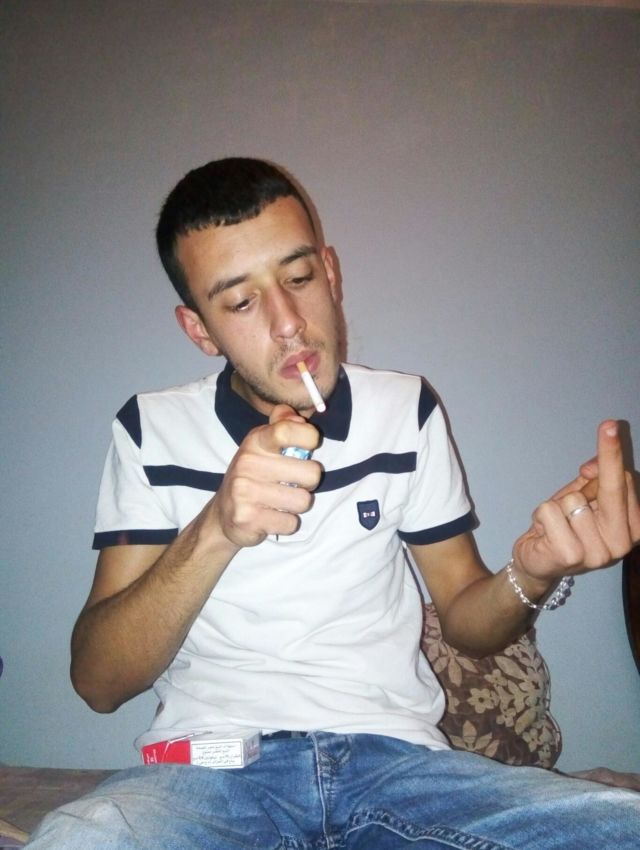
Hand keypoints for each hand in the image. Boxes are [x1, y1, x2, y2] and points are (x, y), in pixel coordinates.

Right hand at [206, 404, 321, 548]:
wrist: (223, 515)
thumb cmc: (253, 476)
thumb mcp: (264, 446)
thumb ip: (283, 426)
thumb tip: (296, 417)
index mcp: (255, 441)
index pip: (287, 430)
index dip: (309, 437)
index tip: (310, 444)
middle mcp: (248, 463)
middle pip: (311, 473)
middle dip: (309, 482)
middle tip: (292, 483)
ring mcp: (245, 492)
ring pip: (303, 501)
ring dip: (297, 505)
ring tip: (282, 500)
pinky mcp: (247, 518)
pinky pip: (291, 522)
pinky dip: (287, 523)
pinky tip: (272, 516)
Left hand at [513, 420, 639, 584]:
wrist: (536, 564)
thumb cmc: (562, 527)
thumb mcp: (580, 499)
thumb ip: (594, 480)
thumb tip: (595, 466)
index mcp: (633, 529)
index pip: (626, 481)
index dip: (612, 454)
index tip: (611, 425)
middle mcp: (623, 544)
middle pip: (613, 487)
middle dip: (608, 457)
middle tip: (605, 432)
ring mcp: (599, 553)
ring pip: (573, 499)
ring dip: (557, 506)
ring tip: (556, 524)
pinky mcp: (571, 555)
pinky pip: (550, 511)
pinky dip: (541, 515)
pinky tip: (545, 532)